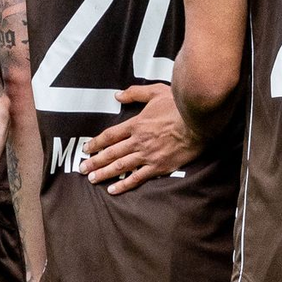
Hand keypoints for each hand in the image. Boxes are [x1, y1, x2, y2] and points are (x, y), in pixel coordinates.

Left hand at [78, 83, 202, 194]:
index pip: (110, 136)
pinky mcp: (159, 166)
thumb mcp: (156, 91)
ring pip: (121, 166)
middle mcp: (138, 141)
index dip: (96, 143)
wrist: (198, 121)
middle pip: (111, 153)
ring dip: (104, 173)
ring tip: (92, 179)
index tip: (86, 149)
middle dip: (95, 161)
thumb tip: (118, 95)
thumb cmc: (179, 104)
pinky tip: (113, 190)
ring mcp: (148, 155)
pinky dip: (124, 185)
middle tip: (82, 169)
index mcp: (136, 124)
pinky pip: (138, 178)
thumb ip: (135, 93)